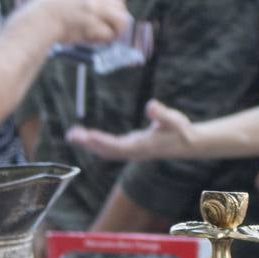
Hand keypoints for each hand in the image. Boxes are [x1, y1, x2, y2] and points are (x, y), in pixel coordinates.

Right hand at [23, 0, 128, 44]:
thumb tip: (96, 17)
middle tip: (110, 32)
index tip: (117, 8)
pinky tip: (89, 41)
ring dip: (114, 31)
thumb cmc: (41, 17)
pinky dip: (102, 40)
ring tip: (100, 38)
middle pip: (119, 6)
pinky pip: (108, 33)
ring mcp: (91, 8)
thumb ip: (77, 3)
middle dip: (117, 20)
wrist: (35, 23)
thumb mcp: (60, 0)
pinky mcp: (91, 23)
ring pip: (120, 19)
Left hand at [67, 98, 193, 161]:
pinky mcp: (130, 148)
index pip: (118, 146)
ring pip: (106, 151)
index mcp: (142, 146)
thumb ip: (162, 113)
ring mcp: (131, 152)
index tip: (87, 135)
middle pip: (107, 151)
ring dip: (88, 144)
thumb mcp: (174, 120)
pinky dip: (95, 143)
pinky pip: (109, 148)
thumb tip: (151, 105)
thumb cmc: (181, 130)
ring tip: (71, 134)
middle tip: (71, 134)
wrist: (187, 144)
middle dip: (89, 144)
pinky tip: (86, 136)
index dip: (102, 141)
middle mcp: (134, 152)